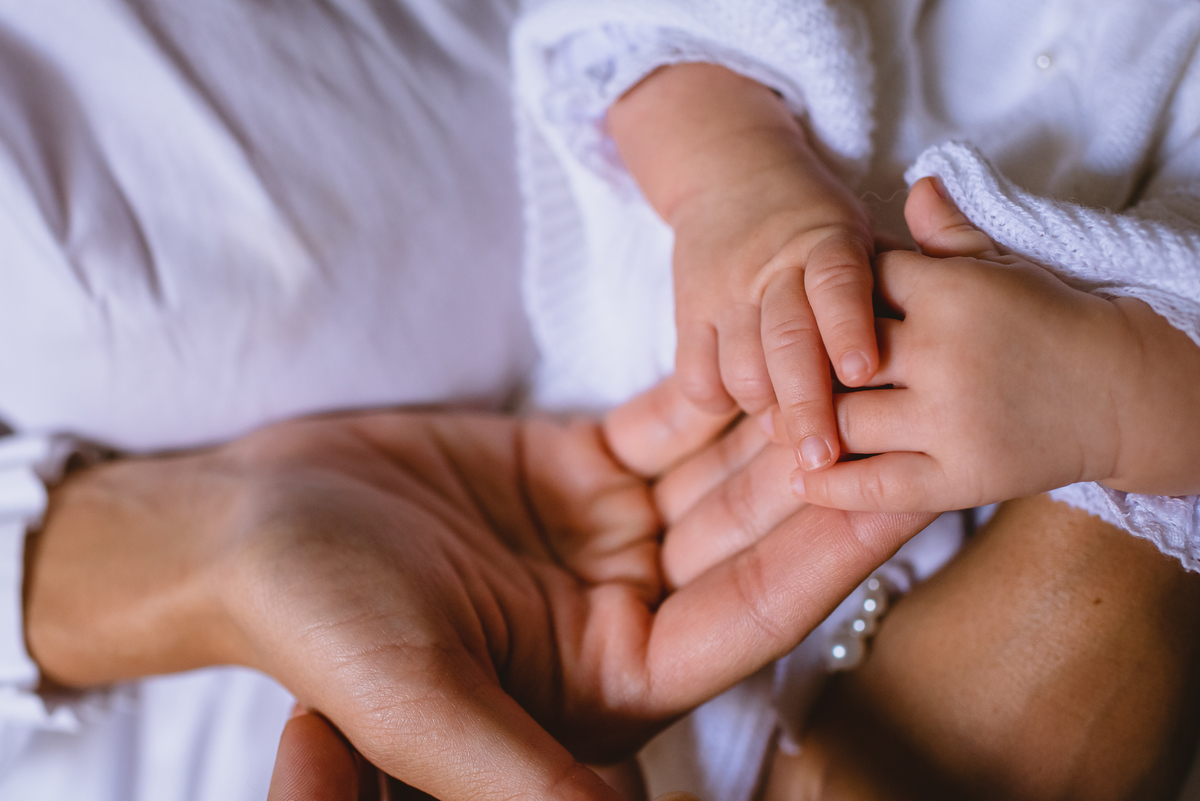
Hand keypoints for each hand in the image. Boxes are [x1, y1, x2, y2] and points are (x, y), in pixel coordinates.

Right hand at [27, 377, 931, 800]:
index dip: (826, 554)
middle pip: (750, 532)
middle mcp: (627, 609)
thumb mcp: (421, 701)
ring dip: (780, 413)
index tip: (897, 487)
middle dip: (822, 467)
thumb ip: (529, 772)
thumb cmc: (318, 623)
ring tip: (849, 347)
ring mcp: (608, 533)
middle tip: (900, 393)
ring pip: (720, 470)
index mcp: (613, 679)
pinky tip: (763, 334)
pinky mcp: (580, 467)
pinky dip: (714, 381)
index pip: (750, 614)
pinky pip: (667, 420)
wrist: (243, 527)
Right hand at [609, 64, 877, 473]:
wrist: (731, 174)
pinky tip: (744, 404)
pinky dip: (719, 401)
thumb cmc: (818, 224)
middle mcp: (772, 265)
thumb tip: (941, 347)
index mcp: (827, 240)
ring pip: (740, 368)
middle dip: (805, 404)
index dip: (849, 328)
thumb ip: (905, 275)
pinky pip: (696, 377)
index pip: (838, 284)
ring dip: (766, 409)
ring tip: (792, 432)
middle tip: (822, 458)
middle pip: (786, 340)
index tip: (864, 374)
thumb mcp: (866, 231)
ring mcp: (724, 291)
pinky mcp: (687, 312)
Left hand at [794, 177, 1199, 511]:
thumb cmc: (1050, 320)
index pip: (856, 286)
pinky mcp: (961, 477)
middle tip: (780, 374)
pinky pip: (877, 488)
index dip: (831, 300)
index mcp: (951, 293)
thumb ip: (949, 233)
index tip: (815, 313)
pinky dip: (830, 486)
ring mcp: (951, 420)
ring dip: (805, 425)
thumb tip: (914, 185)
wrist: (1126, 393)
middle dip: (805, 365)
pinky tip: (800, 476)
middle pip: (836, 356)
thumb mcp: (1003, 265)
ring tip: (780, 425)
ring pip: (845, 421)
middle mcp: (944, 354)